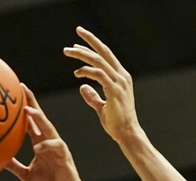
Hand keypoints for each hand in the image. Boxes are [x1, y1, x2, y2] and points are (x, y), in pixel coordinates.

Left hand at [5, 85, 91, 180]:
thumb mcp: (26, 175)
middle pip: (40, 118)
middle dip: (32, 102)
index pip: (31, 121)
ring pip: (48, 128)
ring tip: (28, 110)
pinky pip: (56, 146)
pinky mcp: (64, 156)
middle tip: (22, 88)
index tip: (15, 94)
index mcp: (40, 143)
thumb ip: (14, 165)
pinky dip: (46, 145)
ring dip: (39, 118)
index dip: (24, 107)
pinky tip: (37, 147)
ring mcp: (57, 147)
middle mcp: (48, 141)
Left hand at [64, 27, 140, 142]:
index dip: (93, 46)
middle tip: (77, 30)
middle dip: (90, 39)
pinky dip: (86, 71)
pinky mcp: (114, 90)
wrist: (127, 134)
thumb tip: (82, 87)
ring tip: (68, 51)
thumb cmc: (117, 123)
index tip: (78, 42)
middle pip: (104, 51)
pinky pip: (98, 74)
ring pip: (98, 60)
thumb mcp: (102, 107)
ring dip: (82, 54)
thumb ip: (93, 96)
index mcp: (121, 78)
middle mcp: (122, 76)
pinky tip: (77, 74)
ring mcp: (119, 82)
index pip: (106, 56)